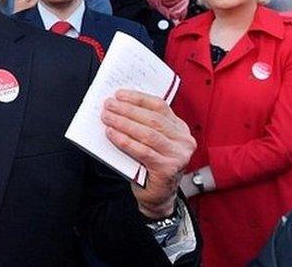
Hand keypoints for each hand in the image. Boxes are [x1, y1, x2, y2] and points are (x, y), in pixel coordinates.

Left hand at [102, 90, 195, 218]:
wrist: (158, 196)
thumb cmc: (150, 165)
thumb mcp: (152, 142)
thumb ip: (142, 125)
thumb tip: (118, 106)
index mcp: (180, 129)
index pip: (160, 106)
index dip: (138, 98)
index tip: (120, 94)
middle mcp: (183, 141)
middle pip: (152, 119)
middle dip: (127, 110)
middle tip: (108, 105)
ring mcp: (178, 155)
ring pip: (148, 133)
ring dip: (124, 123)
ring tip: (107, 118)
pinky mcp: (168, 169)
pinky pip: (143, 151)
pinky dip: (125, 141)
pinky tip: (112, 134)